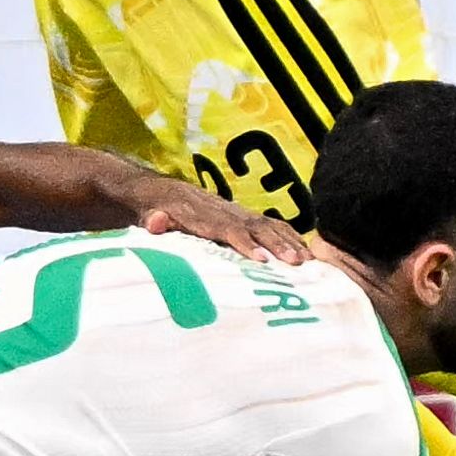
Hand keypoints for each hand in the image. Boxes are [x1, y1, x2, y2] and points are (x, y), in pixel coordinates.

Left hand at [129, 188, 309, 264]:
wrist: (165, 192)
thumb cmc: (157, 211)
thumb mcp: (148, 216)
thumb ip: (154, 221)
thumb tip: (155, 221)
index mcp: (204, 215)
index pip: (228, 230)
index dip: (246, 244)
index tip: (262, 259)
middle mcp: (226, 211)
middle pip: (255, 227)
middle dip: (277, 245)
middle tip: (296, 263)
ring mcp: (239, 212)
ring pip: (268, 224)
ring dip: (289, 242)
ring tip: (307, 261)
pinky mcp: (246, 216)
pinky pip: (272, 224)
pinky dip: (290, 236)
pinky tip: (305, 251)